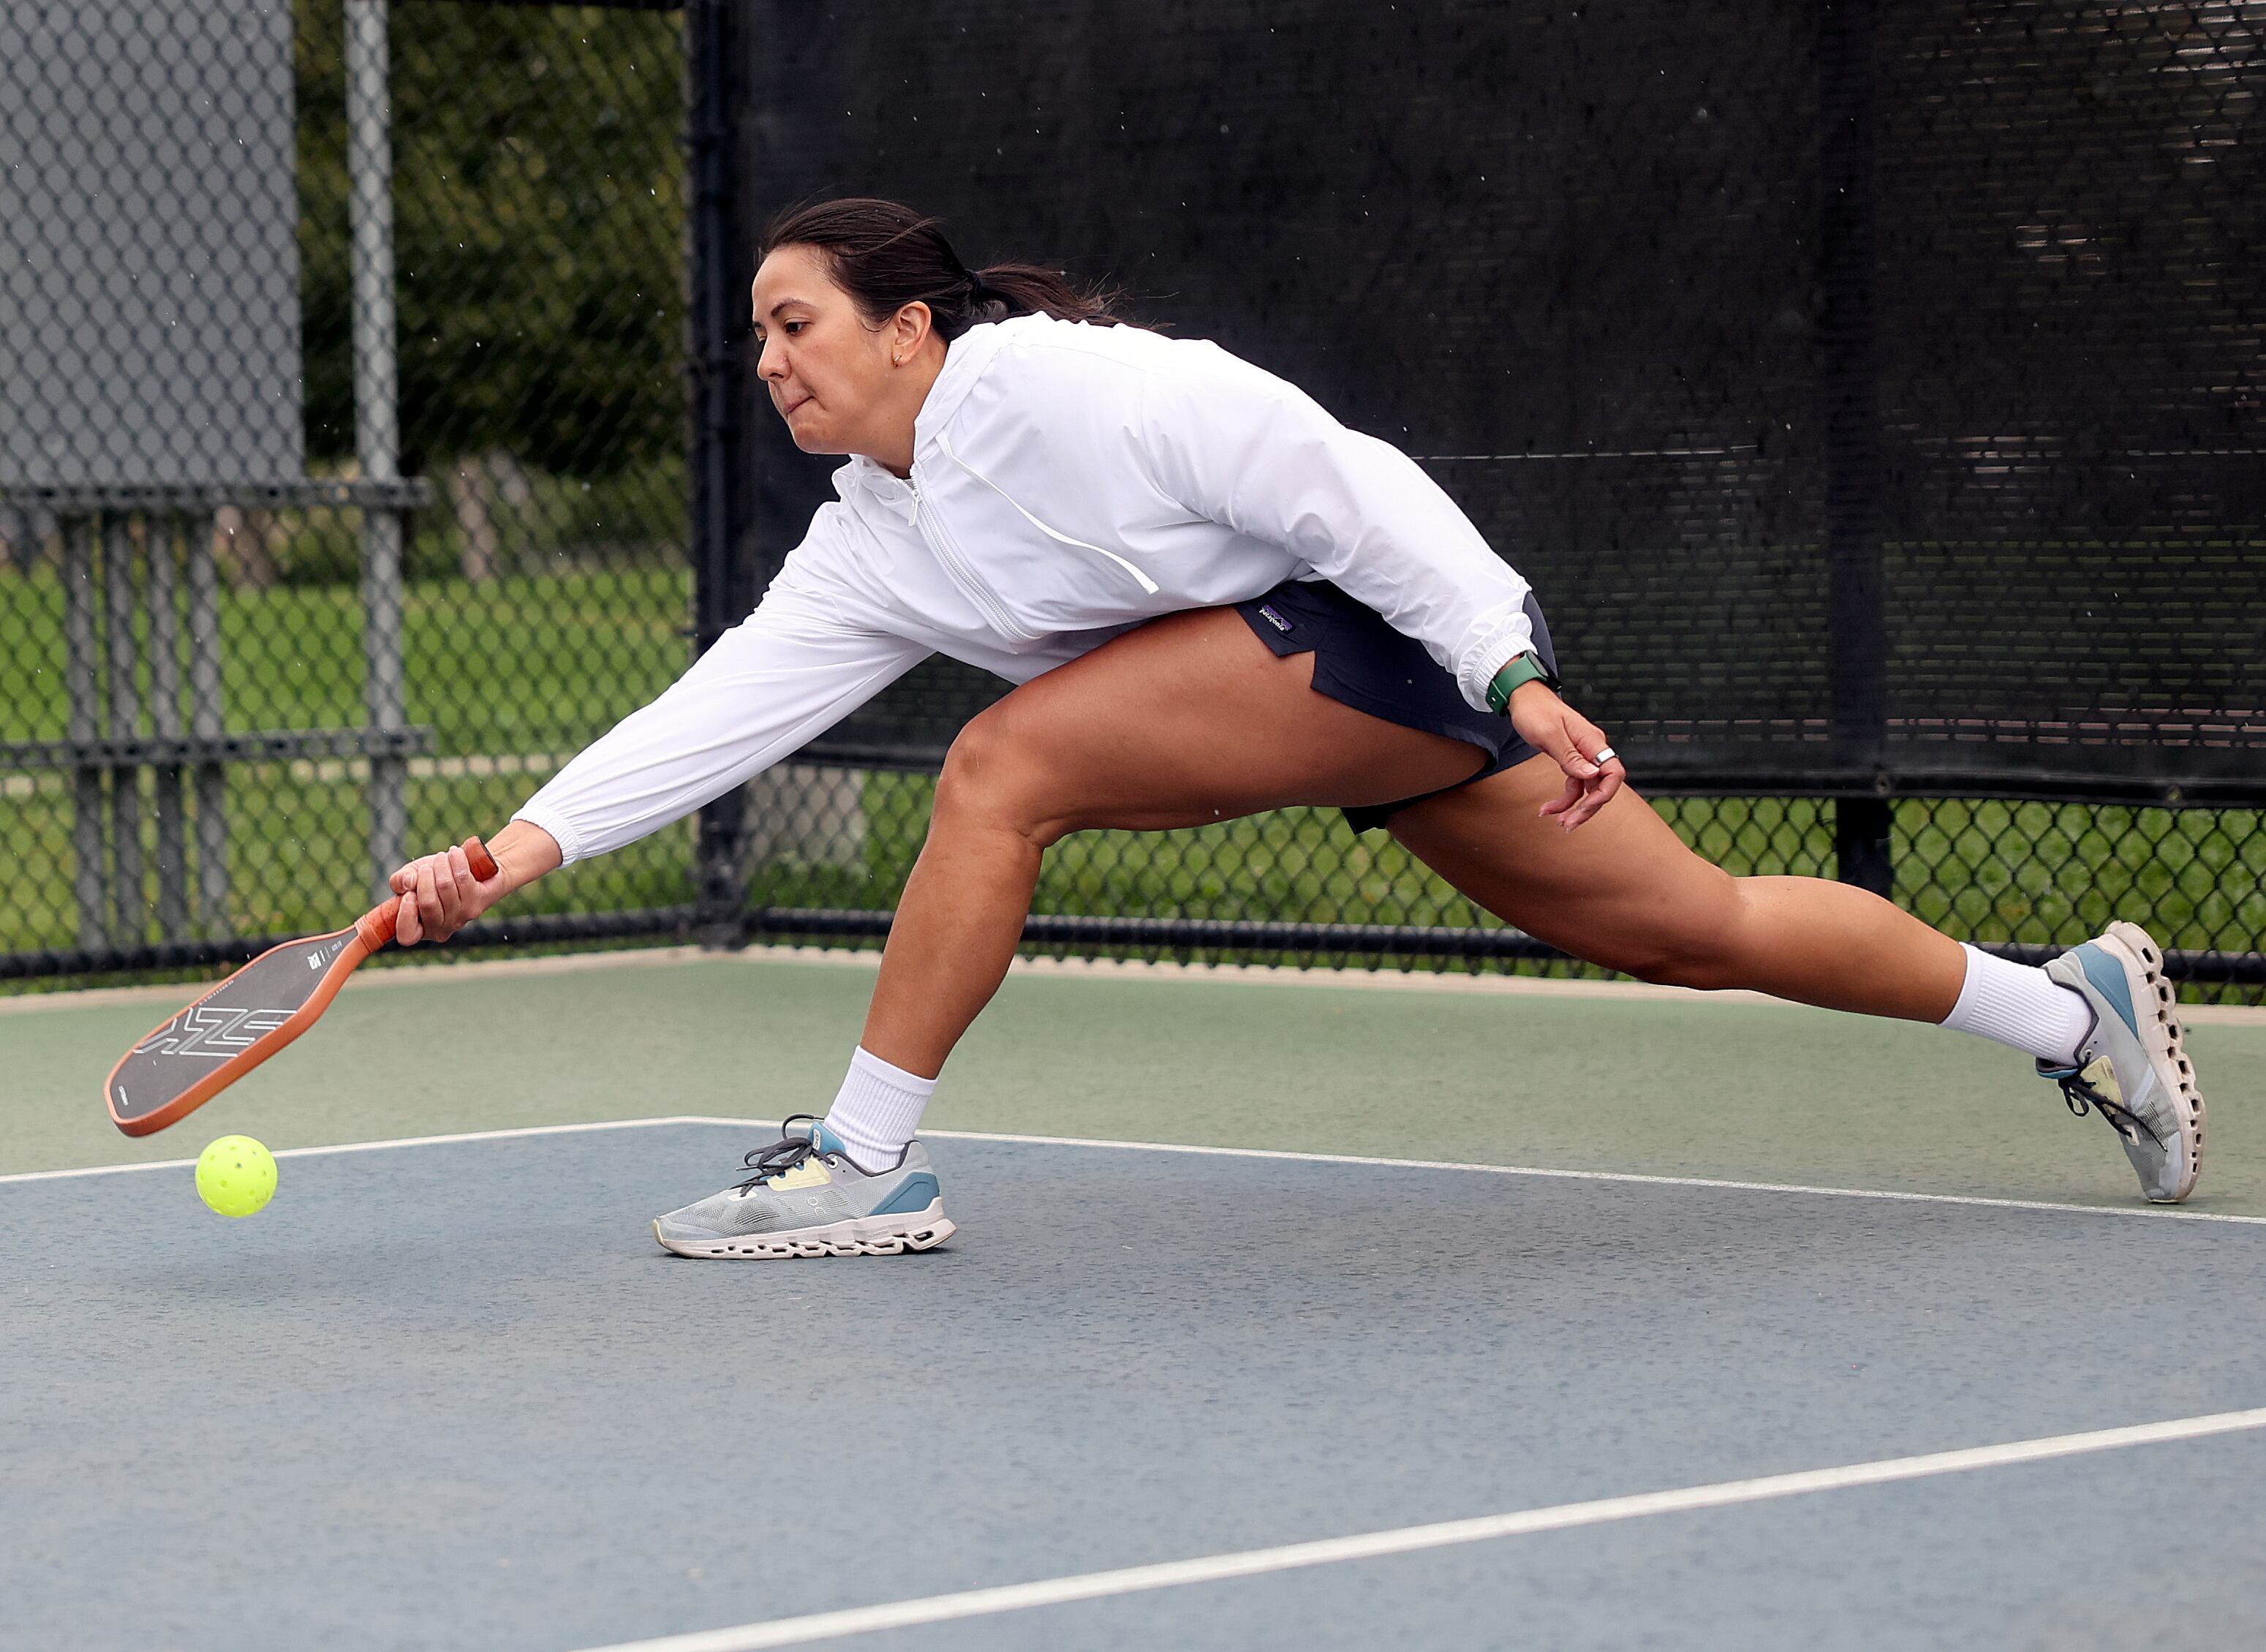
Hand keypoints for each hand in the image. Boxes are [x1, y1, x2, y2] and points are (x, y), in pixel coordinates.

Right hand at [386, 838, 506, 945]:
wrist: (473, 868)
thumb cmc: (435, 875)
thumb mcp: (411, 876)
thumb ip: (400, 880)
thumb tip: (409, 882)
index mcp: (419, 929)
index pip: (407, 935)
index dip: (406, 914)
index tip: (409, 894)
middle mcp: (441, 930)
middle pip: (428, 903)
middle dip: (425, 877)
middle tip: (428, 866)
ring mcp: (461, 919)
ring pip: (445, 887)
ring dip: (441, 865)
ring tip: (443, 857)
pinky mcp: (478, 904)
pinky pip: (462, 879)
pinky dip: (456, 860)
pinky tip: (455, 853)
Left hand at [1505, 680, 1624, 830]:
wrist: (1523, 697)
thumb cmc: (1534, 711)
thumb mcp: (1549, 735)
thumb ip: (1570, 757)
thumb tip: (1592, 775)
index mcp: (1592, 742)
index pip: (1613, 773)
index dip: (1604, 794)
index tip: (1585, 808)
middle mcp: (1592, 750)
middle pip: (1602, 786)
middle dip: (1587, 809)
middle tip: (1568, 825)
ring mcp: (1583, 756)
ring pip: (1587, 790)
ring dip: (1574, 808)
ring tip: (1558, 823)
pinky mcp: (1571, 760)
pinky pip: (1574, 785)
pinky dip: (1564, 799)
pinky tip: (1547, 809)